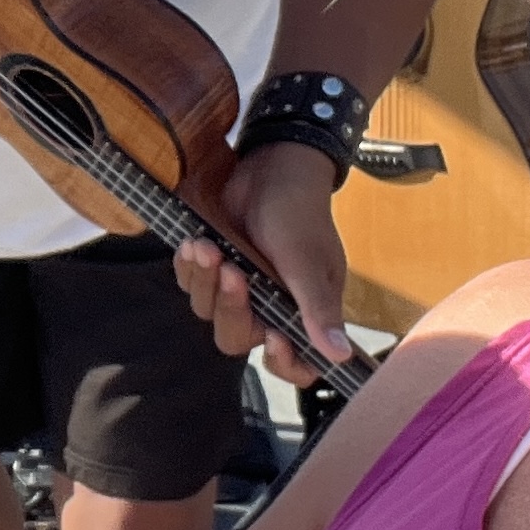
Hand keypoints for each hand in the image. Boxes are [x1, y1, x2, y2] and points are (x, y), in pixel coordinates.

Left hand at [174, 143, 354, 385]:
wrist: (272, 165)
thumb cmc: (298, 212)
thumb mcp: (307, 260)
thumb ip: (317, 307)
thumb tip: (341, 356)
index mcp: (304, 311)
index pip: (297, 363)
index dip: (284, 363)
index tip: (272, 338)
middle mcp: (270, 306)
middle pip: (238, 337)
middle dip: (231, 308)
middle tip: (232, 270)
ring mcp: (239, 286)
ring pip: (208, 309)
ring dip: (205, 281)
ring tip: (207, 245)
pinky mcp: (213, 265)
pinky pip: (190, 282)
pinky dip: (188, 267)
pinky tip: (192, 242)